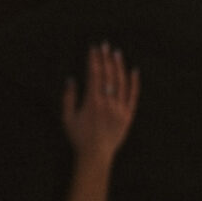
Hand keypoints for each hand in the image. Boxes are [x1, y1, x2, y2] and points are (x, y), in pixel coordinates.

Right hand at [61, 42, 138, 163]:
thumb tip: (71, 79)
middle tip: (104, 44)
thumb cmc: (79, 137)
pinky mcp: (128, 116)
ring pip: (121, 82)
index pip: (94, 74)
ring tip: (116, 53)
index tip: (93, 48)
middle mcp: (107, 103)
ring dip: (118, 66)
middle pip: (108, 75)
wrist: (95, 155)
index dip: (94, 59)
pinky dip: (134, 82)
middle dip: (105, 58)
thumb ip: (68, 98)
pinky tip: (134, 70)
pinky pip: (133, 96)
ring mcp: (119, 109)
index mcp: (92, 102)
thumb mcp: (67, 118)